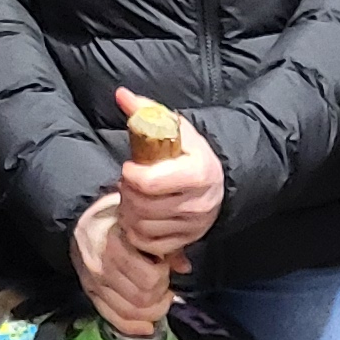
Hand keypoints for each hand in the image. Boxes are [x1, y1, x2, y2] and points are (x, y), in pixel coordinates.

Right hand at [70, 195, 175, 334]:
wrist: (82, 219)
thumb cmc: (116, 218)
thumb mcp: (142, 223)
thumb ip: (165, 245)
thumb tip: (184, 268)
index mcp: (116, 245)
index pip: (149, 279)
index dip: (163, 276)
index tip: (164, 266)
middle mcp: (102, 267)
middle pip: (142, 299)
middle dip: (160, 295)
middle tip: (164, 285)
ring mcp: (94, 283)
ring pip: (130, 312)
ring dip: (150, 311)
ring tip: (156, 298)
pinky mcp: (90, 293)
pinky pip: (113, 319)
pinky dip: (133, 327)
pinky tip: (147, 326)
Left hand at [107, 87, 223, 258]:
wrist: (218, 180)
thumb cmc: (190, 152)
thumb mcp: (175, 128)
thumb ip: (146, 111)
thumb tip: (121, 95)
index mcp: (198, 173)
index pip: (149, 183)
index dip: (130, 175)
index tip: (129, 167)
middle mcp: (198, 203)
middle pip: (142, 206)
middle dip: (127, 193)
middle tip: (128, 183)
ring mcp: (193, 226)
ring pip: (142, 227)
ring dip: (129, 212)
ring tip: (132, 198)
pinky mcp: (186, 241)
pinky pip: (149, 244)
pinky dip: (136, 233)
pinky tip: (138, 217)